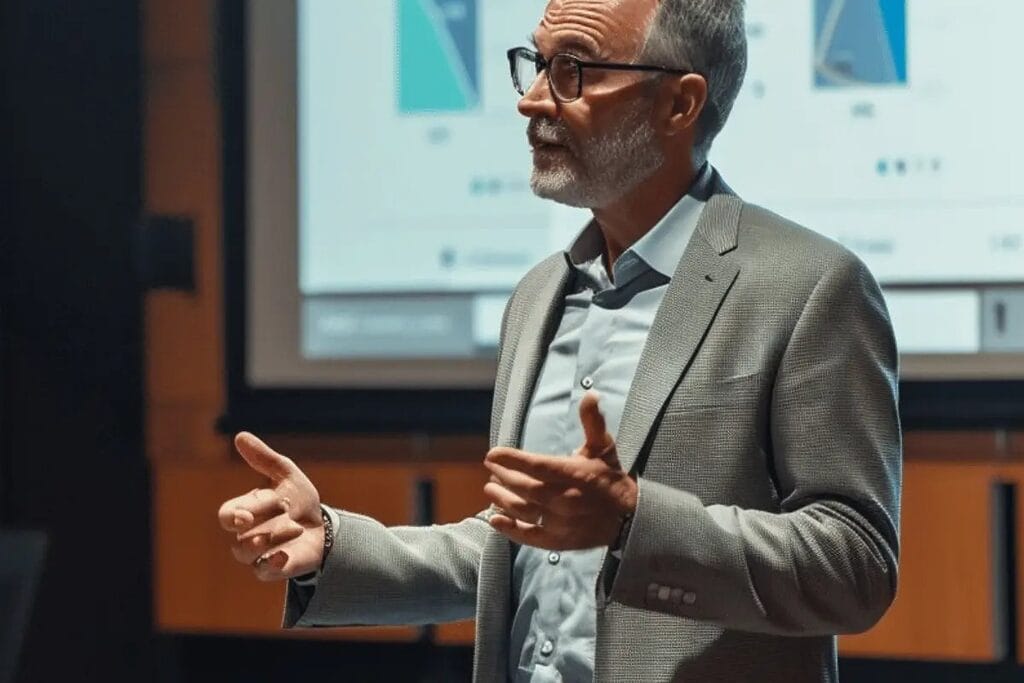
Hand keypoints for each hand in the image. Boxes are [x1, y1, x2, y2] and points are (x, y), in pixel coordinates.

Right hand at [217, 432, 325, 580]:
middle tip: (280, 513)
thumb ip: (264, 458)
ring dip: (270, 541)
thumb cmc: (299, 499)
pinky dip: (272, 565)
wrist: (324, 526)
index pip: (227, 515)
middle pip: (237, 538)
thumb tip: (240, 436)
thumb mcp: (286, 474)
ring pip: (247, 555)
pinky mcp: (273, 569)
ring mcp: (258, 554)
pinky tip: (284, 556)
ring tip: (295, 528)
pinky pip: (262, 573)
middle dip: (256, 528)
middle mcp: (246, 534)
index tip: (247, 515)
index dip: (234, 516)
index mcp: (245, 510)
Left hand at [483, 391, 637, 550]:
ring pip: (523, 510)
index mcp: (573, 474)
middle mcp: (564, 499)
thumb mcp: (603, 447)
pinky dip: (509, 529)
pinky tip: (494, 520)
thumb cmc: (610, 478)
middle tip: (491, 468)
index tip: (492, 454)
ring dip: (502, 500)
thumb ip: (593, 421)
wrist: (629, 518)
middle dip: (504, 476)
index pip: (536, 465)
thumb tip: (591, 394)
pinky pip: (529, 536)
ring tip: (490, 489)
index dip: (511, 459)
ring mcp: (560, 522)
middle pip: (524, 487)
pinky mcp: (558, 541)